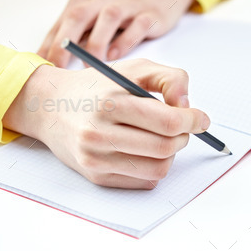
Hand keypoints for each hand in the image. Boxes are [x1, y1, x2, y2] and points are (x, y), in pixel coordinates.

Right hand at [3, 60, 208, 188]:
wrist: (49, 108)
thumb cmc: (98, 87)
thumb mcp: (134, 69)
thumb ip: (169, 78)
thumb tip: (188, 106)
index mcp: (110, 103)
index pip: (167, 121)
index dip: (192, 121)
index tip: (201, 119)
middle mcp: (99, 134)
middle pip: (165, 148)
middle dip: (183, 137)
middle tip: (182, 127)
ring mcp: (96, 159)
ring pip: (158, 169)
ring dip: (171, 154)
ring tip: (163, 138)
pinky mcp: (96, 177)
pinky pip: (144, 181)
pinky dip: (155, 167)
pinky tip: (146, 150)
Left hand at [38, 0, 193, 66]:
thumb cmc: (123, 1)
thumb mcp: (95, 9)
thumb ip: (77, 30)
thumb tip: (52, 56)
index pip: (63, 21)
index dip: (51, 44)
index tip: (43, 65)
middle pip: (80, 16)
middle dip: (66, 43)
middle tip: (59, 67)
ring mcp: (129, 4)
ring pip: (108, 19)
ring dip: (96, 44)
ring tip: (89, 65)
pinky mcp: (150, 14)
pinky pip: (136, 27)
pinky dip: (125, 42)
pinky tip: (116, 56)